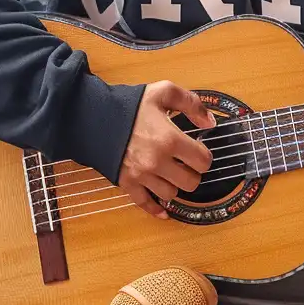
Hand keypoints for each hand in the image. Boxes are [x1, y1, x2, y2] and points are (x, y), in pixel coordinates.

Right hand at [116, 82, 214, 215]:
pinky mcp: (127, 183)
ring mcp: (142, 175)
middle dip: (192, 173)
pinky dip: (156, 210)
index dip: (204, 157)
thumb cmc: (129, 104)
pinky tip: (165, 212)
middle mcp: (157, 162)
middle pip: (190, 182)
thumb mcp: (163, 92)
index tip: (198, 152)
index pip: (202, 161)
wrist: (94, 117)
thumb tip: (209, 123)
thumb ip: (191, 104)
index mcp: (170, 139)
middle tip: (186, 164)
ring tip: (170, 174)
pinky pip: (145, 204)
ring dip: (174, 186)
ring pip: (171, 194)